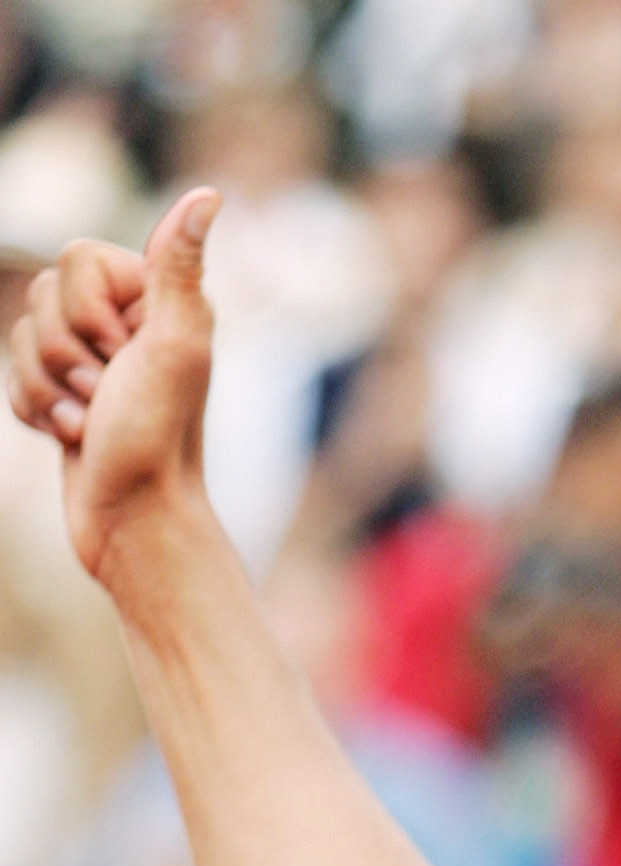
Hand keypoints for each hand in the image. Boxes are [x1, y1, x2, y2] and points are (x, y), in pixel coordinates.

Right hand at [8, 188, 219, 584]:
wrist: (135, 523)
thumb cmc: (157, 438)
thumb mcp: (173, 345)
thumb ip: (179, 269)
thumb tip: (209, 194)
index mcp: (155, 300)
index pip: (74, 258)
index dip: (87, 311)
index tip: (124, 357)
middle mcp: (125, 325)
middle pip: (41, 296)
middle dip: (65, 354)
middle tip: (108, 395)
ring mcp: (91, 362)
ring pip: (22, 338)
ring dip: (51, 390)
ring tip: (92, 423)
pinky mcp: (64, 397)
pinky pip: (16, 379)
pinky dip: (38, 413)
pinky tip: (74, 439)